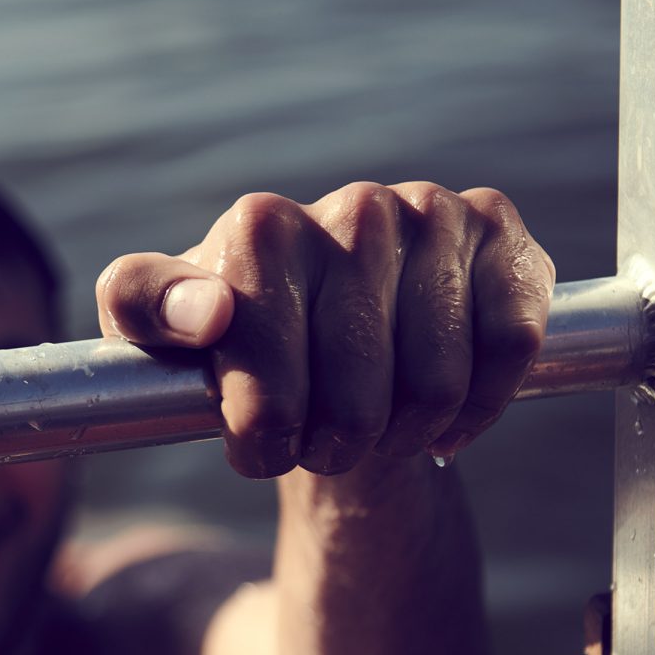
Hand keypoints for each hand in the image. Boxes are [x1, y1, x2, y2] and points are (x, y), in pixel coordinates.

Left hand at [95, 182, 555, 477]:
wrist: (320, 332)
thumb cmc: (228, 337)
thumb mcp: (150, 328)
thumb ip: (143, 308)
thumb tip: (208, 312)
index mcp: (263, 227)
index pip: (269, 380)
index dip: (265, 437)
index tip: (259, 448)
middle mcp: (354, 206)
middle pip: (357, 398)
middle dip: (332, 448)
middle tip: (319, 445)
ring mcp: (434, 212)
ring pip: (437, 384)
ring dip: (404, 436)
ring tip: (375, 429)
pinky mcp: (501, 233)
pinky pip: (511, 346)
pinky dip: (479, 405)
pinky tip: (443, 414)